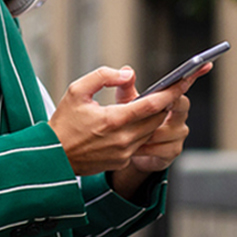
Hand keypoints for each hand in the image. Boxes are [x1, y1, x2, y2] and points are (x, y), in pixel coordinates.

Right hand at [48, 66, 184, 175]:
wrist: (53, 157)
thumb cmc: (63, 123)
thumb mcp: (77, 90)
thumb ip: (104, 77)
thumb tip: (128, 73)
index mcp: (113, 120)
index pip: (151, 105)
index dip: (170, 93)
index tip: (183, 82)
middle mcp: (122, 139)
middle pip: (156, 119)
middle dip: (165, 104)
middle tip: (172, 89)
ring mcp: (123, 153)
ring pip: (150, 132)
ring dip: (154, 118)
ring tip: (152, 103)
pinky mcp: (121, 162)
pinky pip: (140, 144)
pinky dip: (141, 131)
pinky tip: (135, 122)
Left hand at [108, 63, 210, 198]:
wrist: (130, 152)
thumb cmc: (132, 123)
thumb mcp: (127, 104)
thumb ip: (126, 88)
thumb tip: (127, 71)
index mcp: (171, 101)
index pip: (183, 87)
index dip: (192, 76)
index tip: (203, 65)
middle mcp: (179, 116)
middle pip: (180, 106)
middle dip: (163, 107)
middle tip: (147, 108)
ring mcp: (179, 135)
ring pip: (164, 129)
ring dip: (146, 132)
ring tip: (130, 134)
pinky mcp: (173, 151)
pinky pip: (159, 147)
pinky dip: (144, 147)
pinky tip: (135, 148)